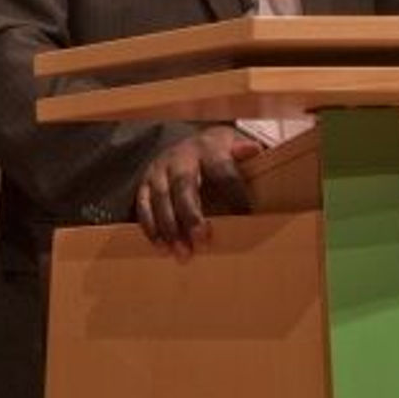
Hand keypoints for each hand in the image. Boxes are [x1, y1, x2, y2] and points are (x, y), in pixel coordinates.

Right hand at [133, 125, 261, 259]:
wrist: (189, 144)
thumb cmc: (217, 154)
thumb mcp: (233, 145)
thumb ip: (243, 150)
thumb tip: (254, 149)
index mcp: (207, 148)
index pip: (221, 169)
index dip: (232, 190)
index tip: (244, 213)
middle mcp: (180, 157)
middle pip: (183, 183)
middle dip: (191, 214)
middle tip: (202, 241)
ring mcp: (159, 169)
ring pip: (161, 197)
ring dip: (170, 227)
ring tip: (182, 253)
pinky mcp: (145, 183)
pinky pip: (143, 206)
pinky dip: (151, 228)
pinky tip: (162, 247)